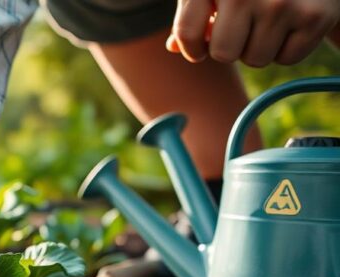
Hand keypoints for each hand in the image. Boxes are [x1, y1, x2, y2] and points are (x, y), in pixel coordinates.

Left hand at [167, 0, 339, 65]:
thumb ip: (193, 14)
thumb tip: (175, 46)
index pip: (187, 34)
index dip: (192, 49)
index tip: (199, 49)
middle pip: (223, 54)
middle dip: (231, 47)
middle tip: (245, 26)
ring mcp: (281, 3)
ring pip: (255, 60)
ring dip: (260, 47)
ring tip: (271, 19)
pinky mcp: (314, 16)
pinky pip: (287, 59)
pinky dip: (287, 47)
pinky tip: (293, 21)